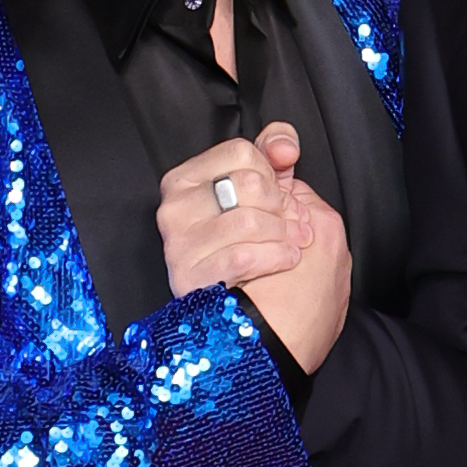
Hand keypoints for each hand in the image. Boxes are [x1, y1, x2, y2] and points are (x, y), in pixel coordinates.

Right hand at [155, 125, 350, 373]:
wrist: (252, 322)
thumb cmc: (256, 254)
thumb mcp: (263, 197)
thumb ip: (270, 158)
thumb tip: (283, 144)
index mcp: (184, 182)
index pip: (241, 153)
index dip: (272, 175)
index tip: (278, 197)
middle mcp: (173, 210)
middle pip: (248, 183)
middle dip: (283, 208)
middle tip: (292, 227)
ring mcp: (177, 245)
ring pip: (248, 219)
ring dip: (284, 235)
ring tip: (294, 246)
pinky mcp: (189, 278)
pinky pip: (243, 255)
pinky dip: (276, 258)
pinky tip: (285, 262)